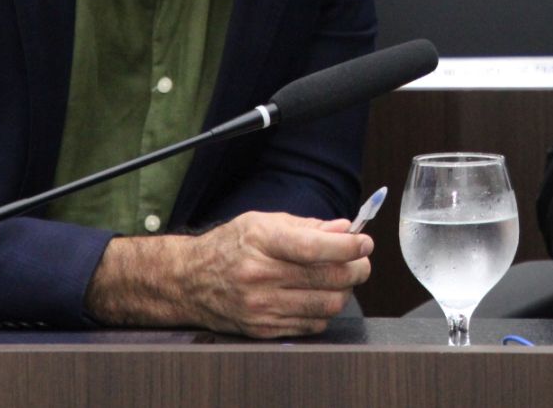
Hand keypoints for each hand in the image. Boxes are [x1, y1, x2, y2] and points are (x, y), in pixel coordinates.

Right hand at [84, 211, 371, 336]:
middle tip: (361, 260)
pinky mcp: (263, 329)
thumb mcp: (263, 222)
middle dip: (356, 268)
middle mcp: (260, 276)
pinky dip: (324, 310)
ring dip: (345, 291)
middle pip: (328, 278)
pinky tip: (319, 296)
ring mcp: (261, 307)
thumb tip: (346, 230)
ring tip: (342, 278)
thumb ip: (308, 226)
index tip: (364, 241)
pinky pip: (311, 324)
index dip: (348, 246)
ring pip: (326, 305)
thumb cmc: (229, 246)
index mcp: (261, 242)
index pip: (315, 247)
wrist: (188, 281)